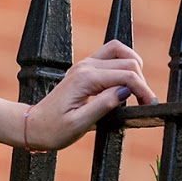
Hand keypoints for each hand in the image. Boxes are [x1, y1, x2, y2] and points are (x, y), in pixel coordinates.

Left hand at [24, 40, 157, 149]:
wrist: (33, 125)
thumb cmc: (53, 129)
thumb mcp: (79, 124)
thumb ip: (103, 106)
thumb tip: (125, 91)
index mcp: (85, 79)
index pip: (127, 75)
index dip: (143, 90)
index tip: (148, 106)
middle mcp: (85, 66)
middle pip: (127, 61)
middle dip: (141, 81)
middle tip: (145, 102)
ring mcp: (84, 65)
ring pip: (119, 50)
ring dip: (134, 66)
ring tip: (137, 90)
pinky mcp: (84, 68)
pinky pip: (110, 55)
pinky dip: (123, 64)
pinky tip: (126, 83)